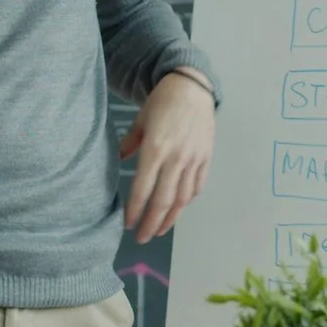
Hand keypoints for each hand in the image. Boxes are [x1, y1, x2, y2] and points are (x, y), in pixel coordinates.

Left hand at [119, 71, 214, 243]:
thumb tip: (120, 161)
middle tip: (142, 238)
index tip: (128, 225)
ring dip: (171, 218)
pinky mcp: (206, 158)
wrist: (193, 87)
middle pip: (163, 200)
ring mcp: (193, 160)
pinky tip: (179, 209)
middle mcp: (175, 158)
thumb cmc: (162, 102)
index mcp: (155, 149)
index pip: (143, 189)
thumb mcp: (140, 121)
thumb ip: (129, 144)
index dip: (135, 210)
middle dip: (152, 223)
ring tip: (160, 230)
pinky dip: (188, 200)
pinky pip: (197, 186)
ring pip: (183, 198)